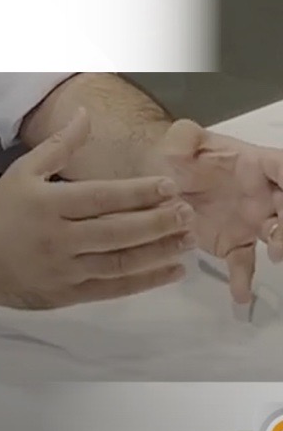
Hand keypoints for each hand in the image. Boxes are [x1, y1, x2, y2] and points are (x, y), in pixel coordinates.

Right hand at [0, 109, 195, 309]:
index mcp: (48, 204)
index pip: (101, 197)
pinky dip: (146, 280)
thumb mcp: (24, 170)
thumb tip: (86, 115)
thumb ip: (60, 144)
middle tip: (187, 213)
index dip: (137, 192)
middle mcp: (59, 238)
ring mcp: (66, 270)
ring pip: (121, 262)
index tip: (168, 186)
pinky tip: (171, 270)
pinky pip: (114, 289)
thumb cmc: (3, 211)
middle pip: (117, 231)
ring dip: (159, 251)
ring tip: (187, 240)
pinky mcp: (70, 295)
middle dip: (157, 222)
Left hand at [155, 119, 282, 304]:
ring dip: (281, 244)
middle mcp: (261, 194)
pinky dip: (244, 279)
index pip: (282, 167)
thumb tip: (187, 135)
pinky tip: (240, 295)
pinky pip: (245, 263)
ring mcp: (252, 221)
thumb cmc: (177, 156)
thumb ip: (185, 135)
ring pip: (278, 235)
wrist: (161, 180)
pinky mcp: (235, 242)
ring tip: (273, 256)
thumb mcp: (178, 140)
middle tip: (279, 236)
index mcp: (253, 164)